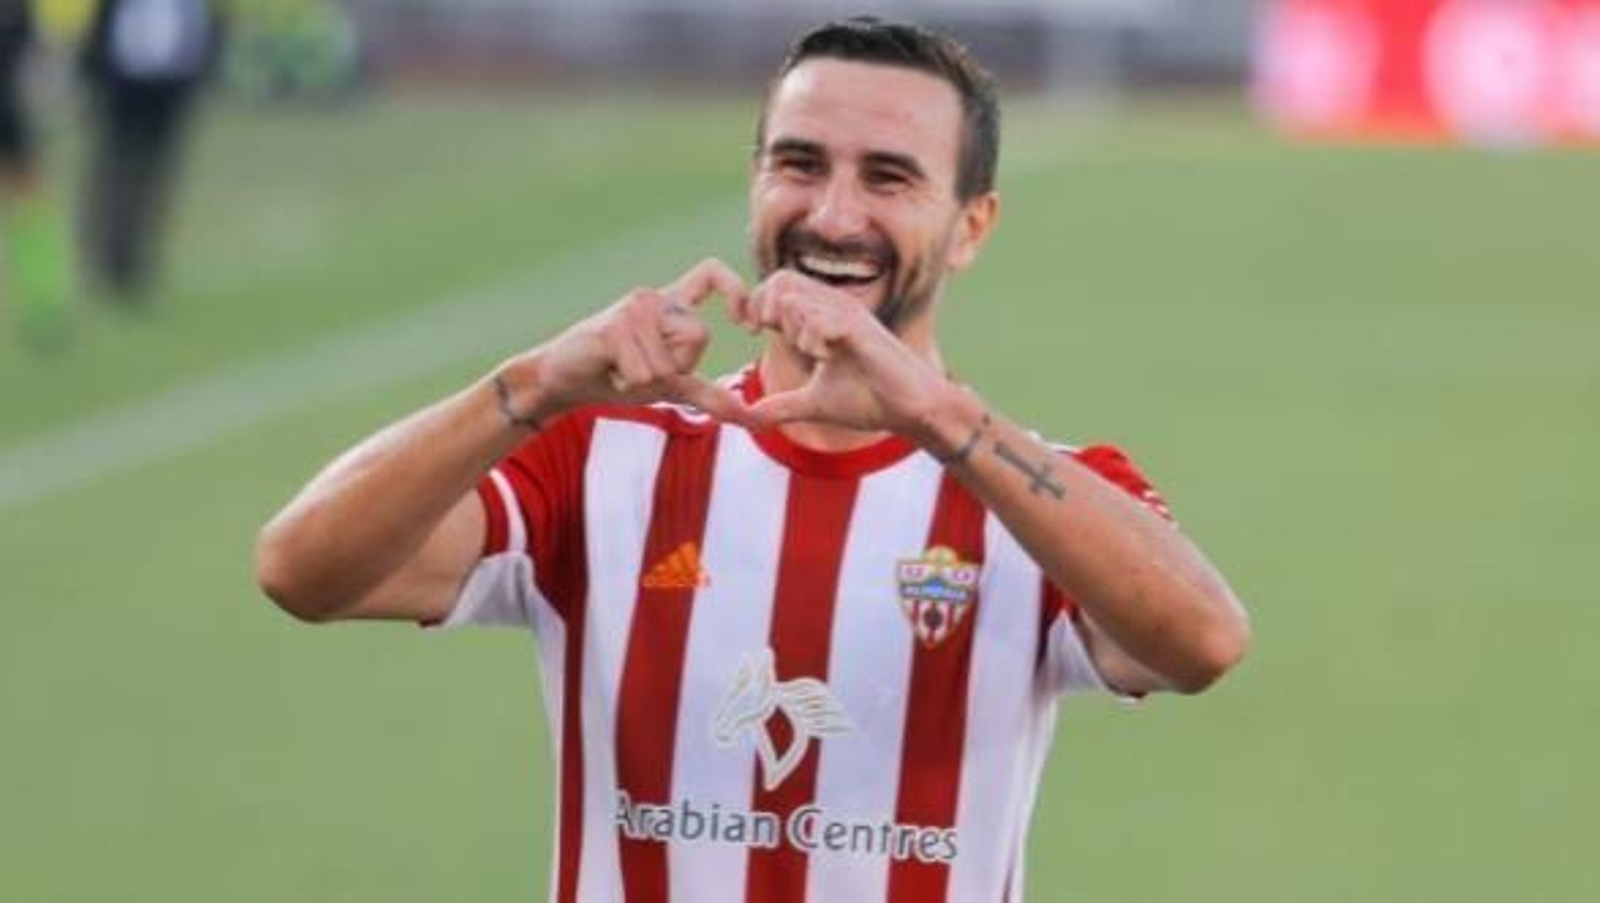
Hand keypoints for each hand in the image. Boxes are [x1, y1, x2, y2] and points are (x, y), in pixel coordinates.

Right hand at [514, 258, 754, 424]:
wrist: (559, 381)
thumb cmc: (616, 378)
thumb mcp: (671, 387)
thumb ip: (710, 396)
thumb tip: (754, 418)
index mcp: (671, 303)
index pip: (713, 273)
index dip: (737, 291)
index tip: (746, 325)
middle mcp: (654, 298)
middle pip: (698, 338)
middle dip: (675, 370)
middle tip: (640, 368)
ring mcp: (633, 308)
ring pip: (669, 363)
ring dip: (645, 382)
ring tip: (620, 369)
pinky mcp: (614, 327)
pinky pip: (644, 372)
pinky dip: (627, 384)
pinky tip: (608, 370)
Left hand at [734, 270, 952, 438]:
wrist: (910, 410)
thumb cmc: (869, 400)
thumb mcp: (814, 403)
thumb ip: (781, 406)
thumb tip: (750, 415)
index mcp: (820, 316)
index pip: (774, 287)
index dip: (755, 307)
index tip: (753, 334)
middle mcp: (834, 307)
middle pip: (780, 280)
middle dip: (765, 310)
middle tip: (776, 339)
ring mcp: (848, 314)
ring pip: (794, 301)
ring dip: (793, 332)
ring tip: (815, 355)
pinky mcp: (860, 328)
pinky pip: (818, 319)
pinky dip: (813, 341)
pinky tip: (827, 357)